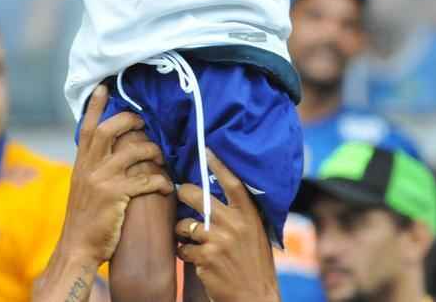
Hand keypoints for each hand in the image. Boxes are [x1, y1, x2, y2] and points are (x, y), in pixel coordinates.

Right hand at [61, 85, 173, 265]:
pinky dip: (160, 181)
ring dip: (152, 152)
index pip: (87, 127)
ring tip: (160, 160)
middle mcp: (89, 167)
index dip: (96, 106)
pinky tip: (166, 187)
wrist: (78, 248)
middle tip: (145, 125)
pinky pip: (145, 180)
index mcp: (81, 163)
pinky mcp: (116, 196)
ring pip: (133, 151)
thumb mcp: (82, 187)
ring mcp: (102, 180)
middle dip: (131, 121)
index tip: (103, 87)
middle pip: (110, 130)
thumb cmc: (85, 219)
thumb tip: (108, 151)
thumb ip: (92, 167)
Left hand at [175, 149, 279, 301]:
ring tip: (189, 239)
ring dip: (181, 232)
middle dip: (183, 192)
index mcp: (249, 215)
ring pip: (184, 225)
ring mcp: (219, 240)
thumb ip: (240, 215)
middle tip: (179, 192)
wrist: (255, 297)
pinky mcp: (206, 258)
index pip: (233, 183)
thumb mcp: (255, 234)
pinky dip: (184, 253)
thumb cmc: (254, 264)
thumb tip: (217, 194)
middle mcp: (234, 224)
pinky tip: (194, 258)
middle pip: (198, 197)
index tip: (205, 149)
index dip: (218, 164)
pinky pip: (182, 248)